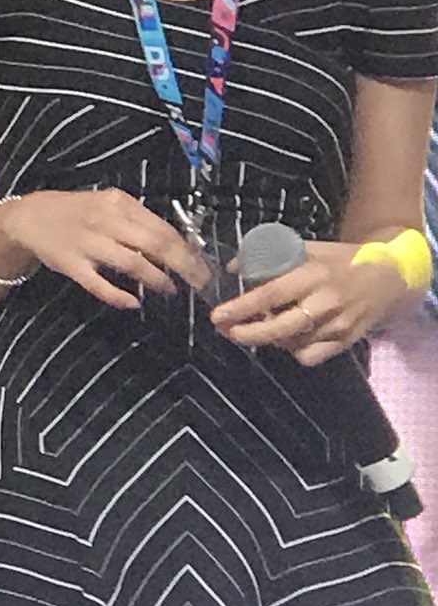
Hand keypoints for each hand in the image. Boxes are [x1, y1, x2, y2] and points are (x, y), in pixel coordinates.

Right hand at [0, 189, 211, 310]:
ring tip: (169, 290)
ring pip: (132, 262)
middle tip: (199, 282)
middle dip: (183, 266)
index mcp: (118, 203)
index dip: (186, 249)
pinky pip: (98, 284)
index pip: (162, 227)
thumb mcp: (107, 205)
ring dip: (156, 279)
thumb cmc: (75, 212)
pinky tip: (133, 303)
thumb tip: (174, 246)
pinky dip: (118, 296)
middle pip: (154, 243)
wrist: (28, 218)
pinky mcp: (70, 265)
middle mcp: (105, 220)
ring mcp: (87, 243)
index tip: (201, 265)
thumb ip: (136, 222)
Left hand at [211, 240, 409, 365]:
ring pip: (291, 343)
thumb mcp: (307, 249)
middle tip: (227, 331)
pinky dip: (294, 350)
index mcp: (312, 275)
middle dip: (248, 333)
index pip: (270, 295)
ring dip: (269, 338)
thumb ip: (270, 257)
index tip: (218, 315)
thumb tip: (233, 266)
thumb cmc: (340, 261)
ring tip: (259, 326)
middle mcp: (325, 303)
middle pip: (279, 328)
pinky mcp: (345, 341)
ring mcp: (337, 325)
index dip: (241, 308)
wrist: (388, 276)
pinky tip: (289, 337)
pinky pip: (310, 356)